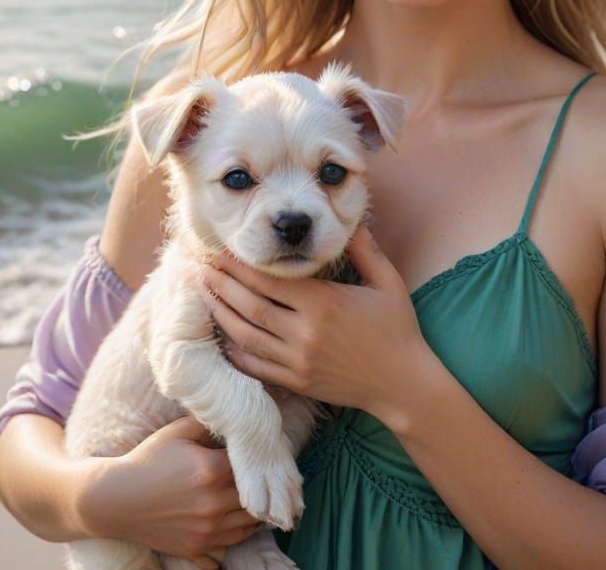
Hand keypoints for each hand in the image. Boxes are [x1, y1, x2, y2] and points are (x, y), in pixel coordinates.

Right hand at [77, 414, 261, 567]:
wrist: (116, 499)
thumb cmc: (148, 459)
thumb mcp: (179, 431)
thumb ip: (210, 422)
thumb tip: (236, 418)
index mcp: (212, 470)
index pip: (252, 463)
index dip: (258, 456)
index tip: (261, 451)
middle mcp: (213, 503)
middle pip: (256, 494)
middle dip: (260, 483)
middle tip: (266, 474)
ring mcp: (206, 528)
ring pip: (250, 522)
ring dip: (257, 509)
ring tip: (259, 496)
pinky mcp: (197, 547)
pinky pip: (233, 542)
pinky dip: (243, 530)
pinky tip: (243, 518)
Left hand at [201, 225, 436, 423]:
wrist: (403, 384)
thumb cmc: (398, 329)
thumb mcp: (388, 283)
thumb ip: (366, 250)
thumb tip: (352, 221)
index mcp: (324, 304)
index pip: (272, 281)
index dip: (243, 266)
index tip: (224, 251)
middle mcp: (305, 333)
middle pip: (251, 305)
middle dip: (223, 284)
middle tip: (202, 266)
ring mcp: (297, 361)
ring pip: (246, 335)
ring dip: (222, 312)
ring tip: (205, 293)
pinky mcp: (296, 382)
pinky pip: (255, 366)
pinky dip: (234, 350)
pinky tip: (222, 334)